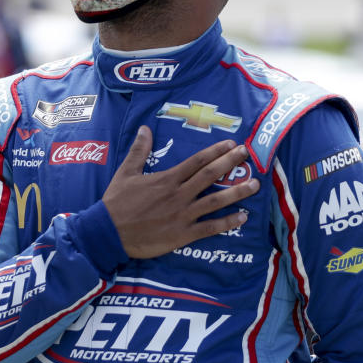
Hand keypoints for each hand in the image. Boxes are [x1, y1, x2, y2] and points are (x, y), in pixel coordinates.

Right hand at [103, 126, 259, 258]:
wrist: (108, 233)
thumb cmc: (116, 202)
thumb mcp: (126, 172)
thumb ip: (139, 150)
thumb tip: (145, 128)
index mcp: (167, 179)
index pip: (197, 161)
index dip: (216, 152)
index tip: (231, 144)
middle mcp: (178, 195)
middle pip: (209, 176)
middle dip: (230, 164)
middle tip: (247, 154)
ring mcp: (182, 215)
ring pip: (215, 202)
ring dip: (237, 193)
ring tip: (255, 185)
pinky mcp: (182, 235)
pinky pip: (209, 228)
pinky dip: (227, 223)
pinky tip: (243, 217)